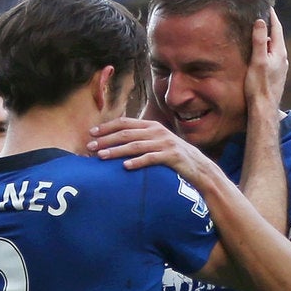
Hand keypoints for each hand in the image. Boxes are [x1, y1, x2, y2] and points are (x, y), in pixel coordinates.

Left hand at [88, 118, 212, 180]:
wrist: (199, 168)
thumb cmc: (174, 157)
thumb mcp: (158, 142)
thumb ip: (141, 138)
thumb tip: (118, 139)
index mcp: (151, 126)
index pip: (125, 122)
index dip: (107, 127)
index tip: (91, 133)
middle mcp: (157, 132)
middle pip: (126, 133)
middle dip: (106, 139)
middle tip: (90, 147)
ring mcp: (165, 143)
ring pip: (135, 145)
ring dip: (116, 151)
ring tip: (102, 156)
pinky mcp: (172, 157)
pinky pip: (151, 158)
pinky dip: (137, 162)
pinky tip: (125, 167)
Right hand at [245, 9, 288, 113]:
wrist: (264, 109)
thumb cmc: (259, 86)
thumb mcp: (257, 60)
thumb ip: (258, 41)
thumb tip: (260, 21)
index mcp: (279, 53)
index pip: (277, 28)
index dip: (272, 16)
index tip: (267, 5)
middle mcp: (283, 59)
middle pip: (276, 36)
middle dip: (270, 25)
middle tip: (262, 13)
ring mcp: (280, 68)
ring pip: (274, 47)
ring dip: (267, 37)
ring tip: (259, 29)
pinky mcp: (276, 75)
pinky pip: (272, 56)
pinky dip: (266, 49)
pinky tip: (260, 52)